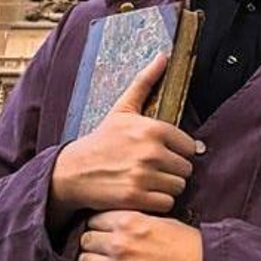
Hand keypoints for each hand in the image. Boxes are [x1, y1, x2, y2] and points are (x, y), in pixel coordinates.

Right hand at [50, 53, 198, 217]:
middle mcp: (150, 151)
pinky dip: (158, 203)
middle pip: (186, 169)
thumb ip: (145, 82)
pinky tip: (143, 194)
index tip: (161, 154)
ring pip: (178, 187)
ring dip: (167, 188)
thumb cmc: (101, 140)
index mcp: (152, 128)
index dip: (177, 152)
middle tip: (154, 170)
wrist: (72, 171)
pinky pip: (166, 203)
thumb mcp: (123, 109)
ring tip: (148, 182)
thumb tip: (163, 56)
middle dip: (173, 171)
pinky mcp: (136, 197)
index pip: (189, 146)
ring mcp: (143, 175)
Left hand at [73, 210, 203, 260]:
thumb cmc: (192, 246)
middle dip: (88, 242)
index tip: (98, 229)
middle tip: (93, 248)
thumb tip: (124, 223)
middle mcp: (120, 242)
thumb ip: (138, 220)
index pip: (95, 218)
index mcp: (131, 220)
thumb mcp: (164, 221)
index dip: (95, 224)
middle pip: (85, 239)